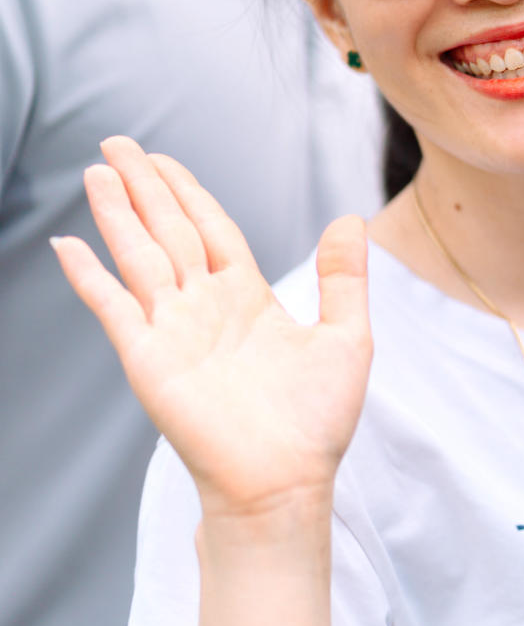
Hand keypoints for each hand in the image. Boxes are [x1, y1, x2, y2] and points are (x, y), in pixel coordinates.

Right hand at [53, 137, 371, 518]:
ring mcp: (174, 331)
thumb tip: (351, 218)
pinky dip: (90, 277)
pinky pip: (113, 308)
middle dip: (144, 186)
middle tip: (115, 142)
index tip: (162, 158)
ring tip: (97, 172)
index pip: (210, 227)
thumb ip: (344, 279)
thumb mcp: (346, 339)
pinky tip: (69, 244)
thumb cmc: (316, 423)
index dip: (187, 191)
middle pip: (168, 230)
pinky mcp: (149, 360)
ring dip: (117, 214)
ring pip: (140, 256)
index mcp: (248, 297)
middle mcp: (206, 307)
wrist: (285, 483)